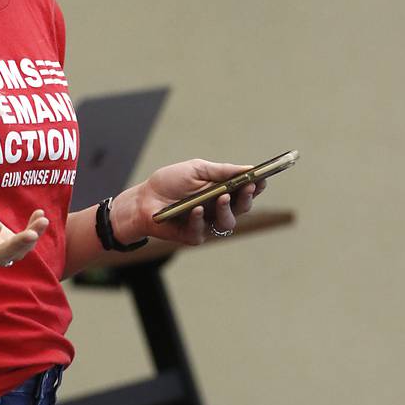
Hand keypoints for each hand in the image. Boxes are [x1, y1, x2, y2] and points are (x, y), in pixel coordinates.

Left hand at [114, 160, 265, 246]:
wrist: (142, 199)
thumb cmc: (168, 183)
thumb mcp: (196, 169)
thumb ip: (221, 170)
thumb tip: (250, 168)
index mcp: (221, 191)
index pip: (245, 191)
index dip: (256, 186)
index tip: (262, 178)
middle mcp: (218, 209)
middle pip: (242, 207)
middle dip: (247, 197)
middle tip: (249, 186)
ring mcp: (207, 224)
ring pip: (227, 222)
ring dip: (227, 209)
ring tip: (223, 197)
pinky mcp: (192, 236)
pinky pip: (202, 231)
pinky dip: (199, 220)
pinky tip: (196, 209)